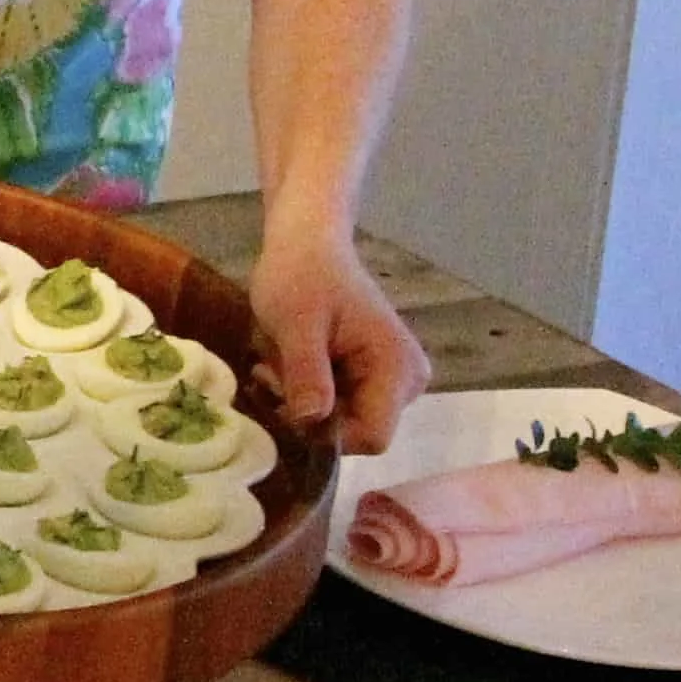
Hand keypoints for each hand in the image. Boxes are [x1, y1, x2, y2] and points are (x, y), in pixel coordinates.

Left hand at [248, 226, 424, 454]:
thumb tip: (313, 421)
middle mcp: (408, 382)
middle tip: (272, 375)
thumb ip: (307, 372)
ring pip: (344, 423)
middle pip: (356, 432)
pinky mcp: (376, 378)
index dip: (326, 433)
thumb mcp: (296, 323)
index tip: (286, 399)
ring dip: (304, 403)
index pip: (372, 436)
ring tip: (279, 364)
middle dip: (309, 414)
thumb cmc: (301, 275)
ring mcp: (394, 381)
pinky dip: (310, 394)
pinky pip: (341, 408)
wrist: (307, 244)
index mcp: (398, 368)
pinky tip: (291, 365)